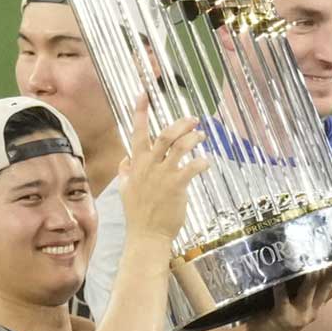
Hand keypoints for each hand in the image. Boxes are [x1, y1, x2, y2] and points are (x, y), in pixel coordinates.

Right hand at [118, 99, 208, 244]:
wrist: (146, 236)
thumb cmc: (138, 215)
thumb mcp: (125, 191)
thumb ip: (125, 172)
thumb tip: (125, 160)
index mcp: (136, 165)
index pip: (137, 133)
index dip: (140, 113)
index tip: (143, 94)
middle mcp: (149, 167)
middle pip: (164, 135)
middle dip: (180, 124)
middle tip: (193, 119)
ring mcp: (162, 176)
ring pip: (179, 147)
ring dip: (193, 138)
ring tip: (202, 136)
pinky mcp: (177, 186)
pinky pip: (192, 167)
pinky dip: (202, 162)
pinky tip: (206, 162)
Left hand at [244, 267, 331, 330]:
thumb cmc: (280, 322)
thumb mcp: (299, 308)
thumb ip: (306, 292)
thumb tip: (307, 265)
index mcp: (317, 306)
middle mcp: (312, 310)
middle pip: (325, 287)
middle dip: (330, 271)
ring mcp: (298, 314)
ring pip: (308, 292)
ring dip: (312, 278)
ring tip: (314, 264)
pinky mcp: (282, 317)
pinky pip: (282, 301)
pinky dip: (280, 290)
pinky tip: (279, 280)